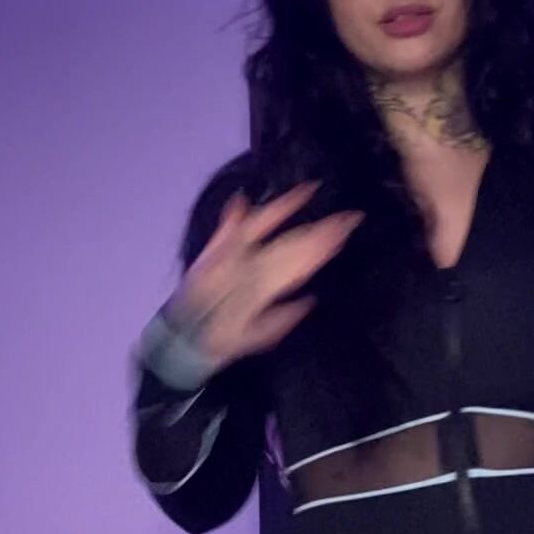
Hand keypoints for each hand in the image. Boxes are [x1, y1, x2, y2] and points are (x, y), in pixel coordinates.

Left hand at [164, 182, 362, 374]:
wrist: (183, 335)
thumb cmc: (226, 340)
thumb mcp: (258, 338)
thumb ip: (282, 319)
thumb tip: (309, 300)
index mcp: (261, 291)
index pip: (299, 264)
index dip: (323, 247)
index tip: (346, 233)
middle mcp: (247, 268)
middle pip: (290, 245)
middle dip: (321, 232)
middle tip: (350, 218)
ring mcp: (230, 254)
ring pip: (268, 230)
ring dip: (296, 214)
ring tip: (314, 196)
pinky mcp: (217, 248)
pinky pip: (235, 223)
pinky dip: (246, 212)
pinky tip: (260, 193)